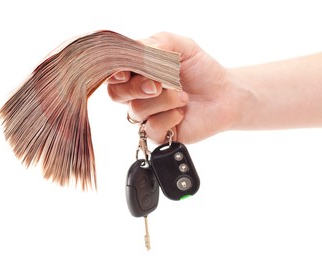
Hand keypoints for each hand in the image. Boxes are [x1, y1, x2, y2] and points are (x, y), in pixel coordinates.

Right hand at [107, 32, 246, 143]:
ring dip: (163, 100)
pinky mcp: (157, 134)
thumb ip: (158, 43)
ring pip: (136, 109)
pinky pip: (151, 128)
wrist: (224, 95)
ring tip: (183, 96)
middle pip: (116, 94)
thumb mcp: (182, 46)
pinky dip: (169, 118)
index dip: (114, 74)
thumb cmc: (201, 70)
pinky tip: (182, 112)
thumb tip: (140, 52)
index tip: (126, 72)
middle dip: (136, 87)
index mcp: (137, 73)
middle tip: (158, 84)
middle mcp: (138, 95)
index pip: (113, 74)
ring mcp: (146, 116)